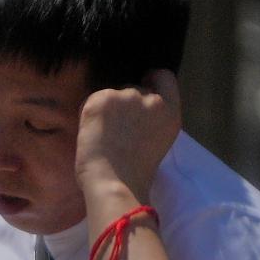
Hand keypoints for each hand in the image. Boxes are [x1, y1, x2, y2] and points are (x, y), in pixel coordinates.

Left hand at [77, 70, 180, 205]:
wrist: (115, 182)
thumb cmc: (134, 174)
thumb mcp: (159, 140)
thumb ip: (153, 119)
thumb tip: (136, 113)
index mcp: (170, 111)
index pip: (165, 77)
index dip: (153, 79)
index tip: (145, 84)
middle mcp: (152, 99)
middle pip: (135, 88)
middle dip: (125, 104)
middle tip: (115, 129)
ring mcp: (127, 96)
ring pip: (113, 94)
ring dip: (107, 109)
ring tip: (103, 135)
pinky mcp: (103, 98)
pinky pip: (93, 101)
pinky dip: (89, 114)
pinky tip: (92, 132)